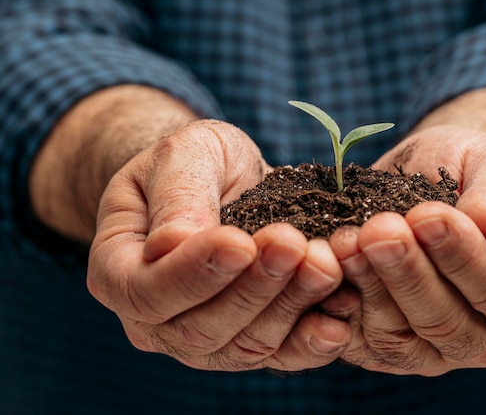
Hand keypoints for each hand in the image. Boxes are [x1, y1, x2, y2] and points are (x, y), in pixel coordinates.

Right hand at [88, 119, 351, 371]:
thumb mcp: (183, 155)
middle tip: (293, 245)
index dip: (195, 273)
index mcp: (121, 271)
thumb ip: (178, 197)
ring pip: (246, 346)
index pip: (148, 291)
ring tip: (325, 264)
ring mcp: (205, 339)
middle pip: (201, 328)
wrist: (226, 181)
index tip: (240, 241)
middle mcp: (157, 320)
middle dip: (254, 288)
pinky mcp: (251, 342)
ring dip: (290, 307)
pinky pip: (280, 357)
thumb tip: (174, 245)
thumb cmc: (196, 162)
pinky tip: (339, 319)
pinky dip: (311, 343)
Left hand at [327, 126, 485, 374]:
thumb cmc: (469, 171)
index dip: (460, 255)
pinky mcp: (379, 347)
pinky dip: (335, 307)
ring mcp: (428, 349)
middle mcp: (480, 334)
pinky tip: (323, 267)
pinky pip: (355, 340)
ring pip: (396, 337)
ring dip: (367, 286)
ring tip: (346, 239)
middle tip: (378, 230)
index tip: (427, 215)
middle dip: (406, 273)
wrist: (428, 177)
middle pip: (443, 321)